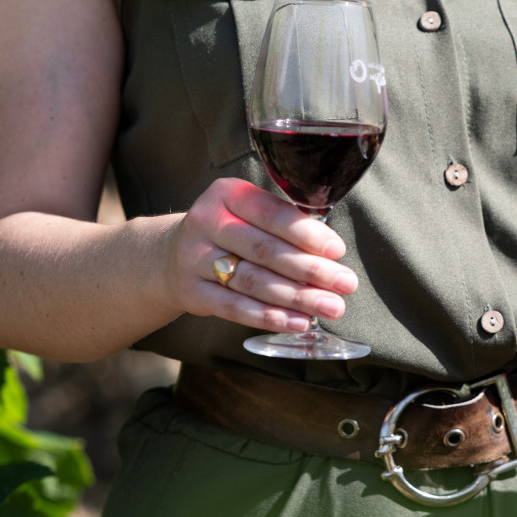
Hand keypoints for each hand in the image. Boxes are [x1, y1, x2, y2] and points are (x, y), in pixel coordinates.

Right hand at [162, 177, 357, 333]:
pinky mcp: (192, 292)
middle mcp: (208, 222)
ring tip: (331, 307)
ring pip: (253, 281)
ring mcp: (195, 258)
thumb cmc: (230, 231)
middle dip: (311, 270)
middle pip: (266, 250)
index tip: (338, 251)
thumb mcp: (249, 213)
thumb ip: (285, 223)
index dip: (307, 234)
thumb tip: (331, 251)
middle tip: (345, 284)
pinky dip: (270, 317)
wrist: (171, 256)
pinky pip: (235, 308)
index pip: (272, 214)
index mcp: (228, 194)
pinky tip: (298, 322)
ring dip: (297, 297)